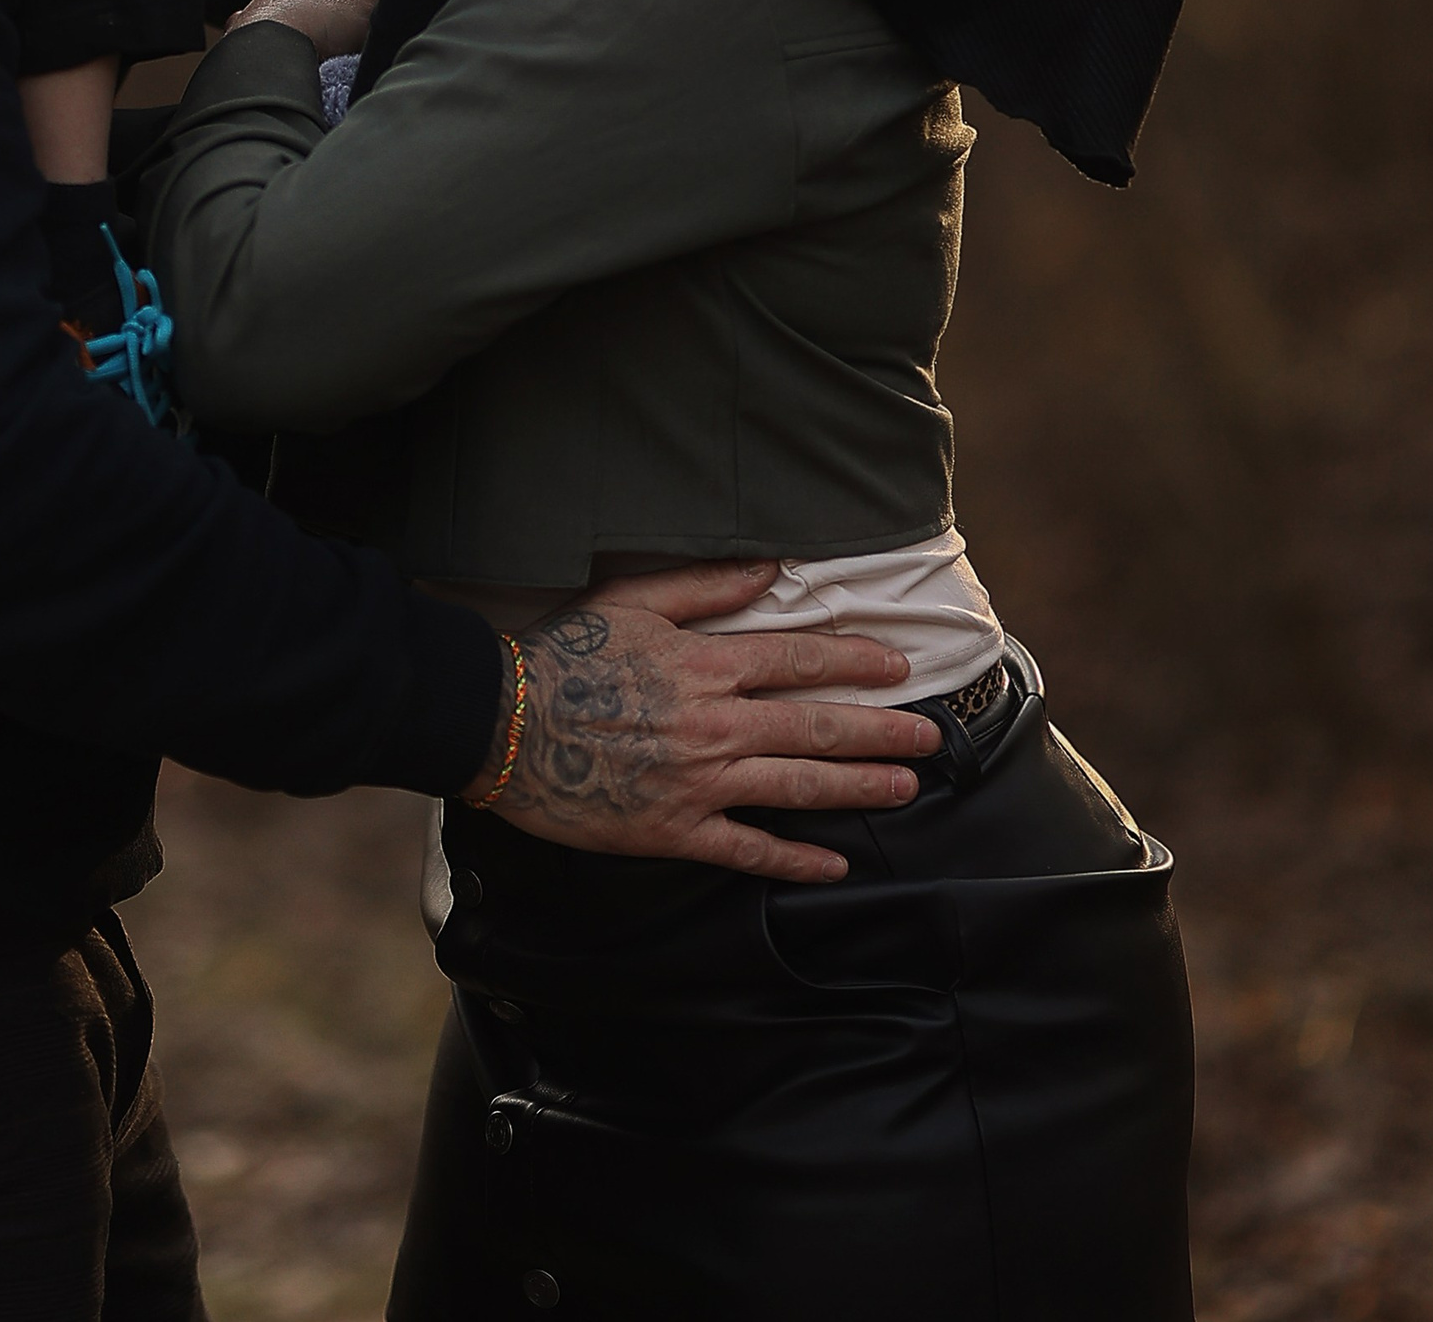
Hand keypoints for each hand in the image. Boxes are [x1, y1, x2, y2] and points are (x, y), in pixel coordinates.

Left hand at [230, 0, 386, 59]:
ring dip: (270, 10)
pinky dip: (256, 40)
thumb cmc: (320, 27)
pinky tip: (272, 51)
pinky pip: (243, 36)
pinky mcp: (238, 47)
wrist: (274, 68)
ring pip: (255, 3)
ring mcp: (251, 17)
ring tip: (290, 24)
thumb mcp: (365, 5)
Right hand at [466, 562, 938, 884]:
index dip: (855, 661)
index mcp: (705, 664)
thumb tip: (770, 568)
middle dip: (880, 731)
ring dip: (857, 788)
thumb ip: (706, 585)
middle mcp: (714, 725)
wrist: (502, 725)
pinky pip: (747, 852)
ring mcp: (698, 783)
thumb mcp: (631, 599)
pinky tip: (834, 864)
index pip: (800, 660)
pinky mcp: (674, 831)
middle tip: (930, 736)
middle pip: (814, 728)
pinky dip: (794, 861)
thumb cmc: (564, 654)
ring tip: (905, 788)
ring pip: (795, 788)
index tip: (898, 666)